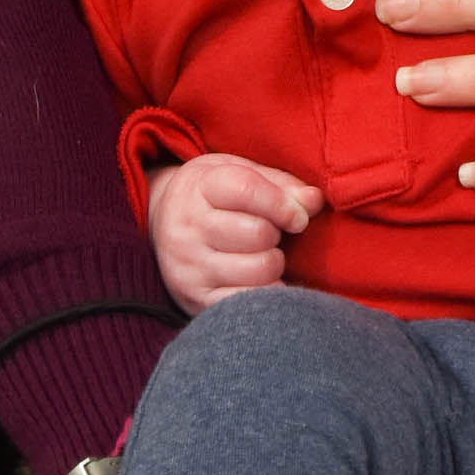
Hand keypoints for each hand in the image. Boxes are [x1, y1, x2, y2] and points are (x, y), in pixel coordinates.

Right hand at [148, 151, 321, 309]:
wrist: (160, 224)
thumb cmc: (214, 196)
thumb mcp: (240, 173)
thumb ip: (281, 185)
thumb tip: (314, 202)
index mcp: (199, 187)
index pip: (247, 190)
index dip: (283, 204)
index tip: (298, 217)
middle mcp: (188, 227)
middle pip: (259, 233)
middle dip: (276, 234)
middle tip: (267, 234)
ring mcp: (189, 267)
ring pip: (260, 269)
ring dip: (273, 264)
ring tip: (260, 256)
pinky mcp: (196, 299)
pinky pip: (250, 301)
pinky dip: (266, 292)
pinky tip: (258, 281)